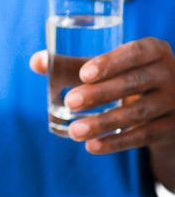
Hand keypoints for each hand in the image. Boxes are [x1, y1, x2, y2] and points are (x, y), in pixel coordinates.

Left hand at [30, 38, 174, 153]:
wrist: (169, 106)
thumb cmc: (128, 78)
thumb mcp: (109, 68)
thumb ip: (74, 65)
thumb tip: (36, 61)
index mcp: (153, 50)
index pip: (136, 52)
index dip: (111, 62)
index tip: (85, 73)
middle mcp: (169, 73)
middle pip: (134, 83)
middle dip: (100, 94)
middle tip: (70, 101)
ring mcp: (174, 102)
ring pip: (138, 113)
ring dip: (103, 123)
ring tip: (74, 131)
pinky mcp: (172, 128)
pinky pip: (143, 136)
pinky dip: (116, 142)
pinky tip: (92, 146)